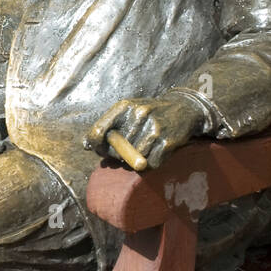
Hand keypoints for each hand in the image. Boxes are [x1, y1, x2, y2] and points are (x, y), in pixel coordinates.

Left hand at [85, 95, 205, 170]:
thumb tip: (86, 145)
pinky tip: (156, 152)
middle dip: (119, 155)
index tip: (100, 150)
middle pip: (116, 150)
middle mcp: (139, 114)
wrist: (184, 108)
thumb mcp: (128, 111)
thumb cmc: (150, 113)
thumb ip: (106, 125)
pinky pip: (151, 164)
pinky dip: (152, 163)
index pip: (98, 131)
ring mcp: (154, 128)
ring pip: (133, 159)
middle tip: (127, 151)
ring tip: (144, 149)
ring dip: (136, 160)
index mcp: (124, 106)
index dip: (96, 145)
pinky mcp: (168, 141)